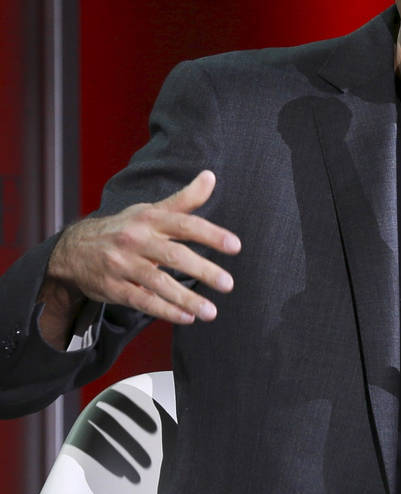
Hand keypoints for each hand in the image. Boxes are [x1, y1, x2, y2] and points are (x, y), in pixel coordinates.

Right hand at [40, 171, 240, 345]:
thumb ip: (184, 199)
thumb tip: (210, 176)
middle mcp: (136, 240)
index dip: (211, 234)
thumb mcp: (150, 210)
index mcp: (149, 219)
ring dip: (186, 299)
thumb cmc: (124, 228)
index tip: (235, 246)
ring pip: (158, 283)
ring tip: (211, 311)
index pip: (185, 224)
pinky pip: (142, 301)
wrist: (73, 250)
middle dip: (203, 270)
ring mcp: (123, 265)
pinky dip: (165, 311)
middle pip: (174, 255)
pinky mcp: (114, 288)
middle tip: (228, 284)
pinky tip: (187, 317)